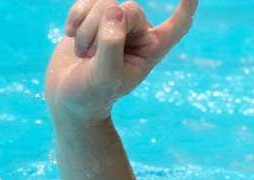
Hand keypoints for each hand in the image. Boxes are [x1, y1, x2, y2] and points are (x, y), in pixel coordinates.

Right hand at [44, 0, 197, 122]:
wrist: (67, 96)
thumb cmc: (91, 94)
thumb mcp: (104, 77)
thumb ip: (111, 45)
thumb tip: (115, 10)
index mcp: (151, 50)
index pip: (177, 26)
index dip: (186, 8)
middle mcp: (139, 34)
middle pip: (129, 10)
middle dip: (102, 30)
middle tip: (89, 56)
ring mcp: (117, 23)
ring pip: (105, 3)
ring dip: (86, 28)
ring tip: (83, 53)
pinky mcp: (95, 16)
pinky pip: (88, 0)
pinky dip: (76, 16)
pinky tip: (70, 34)